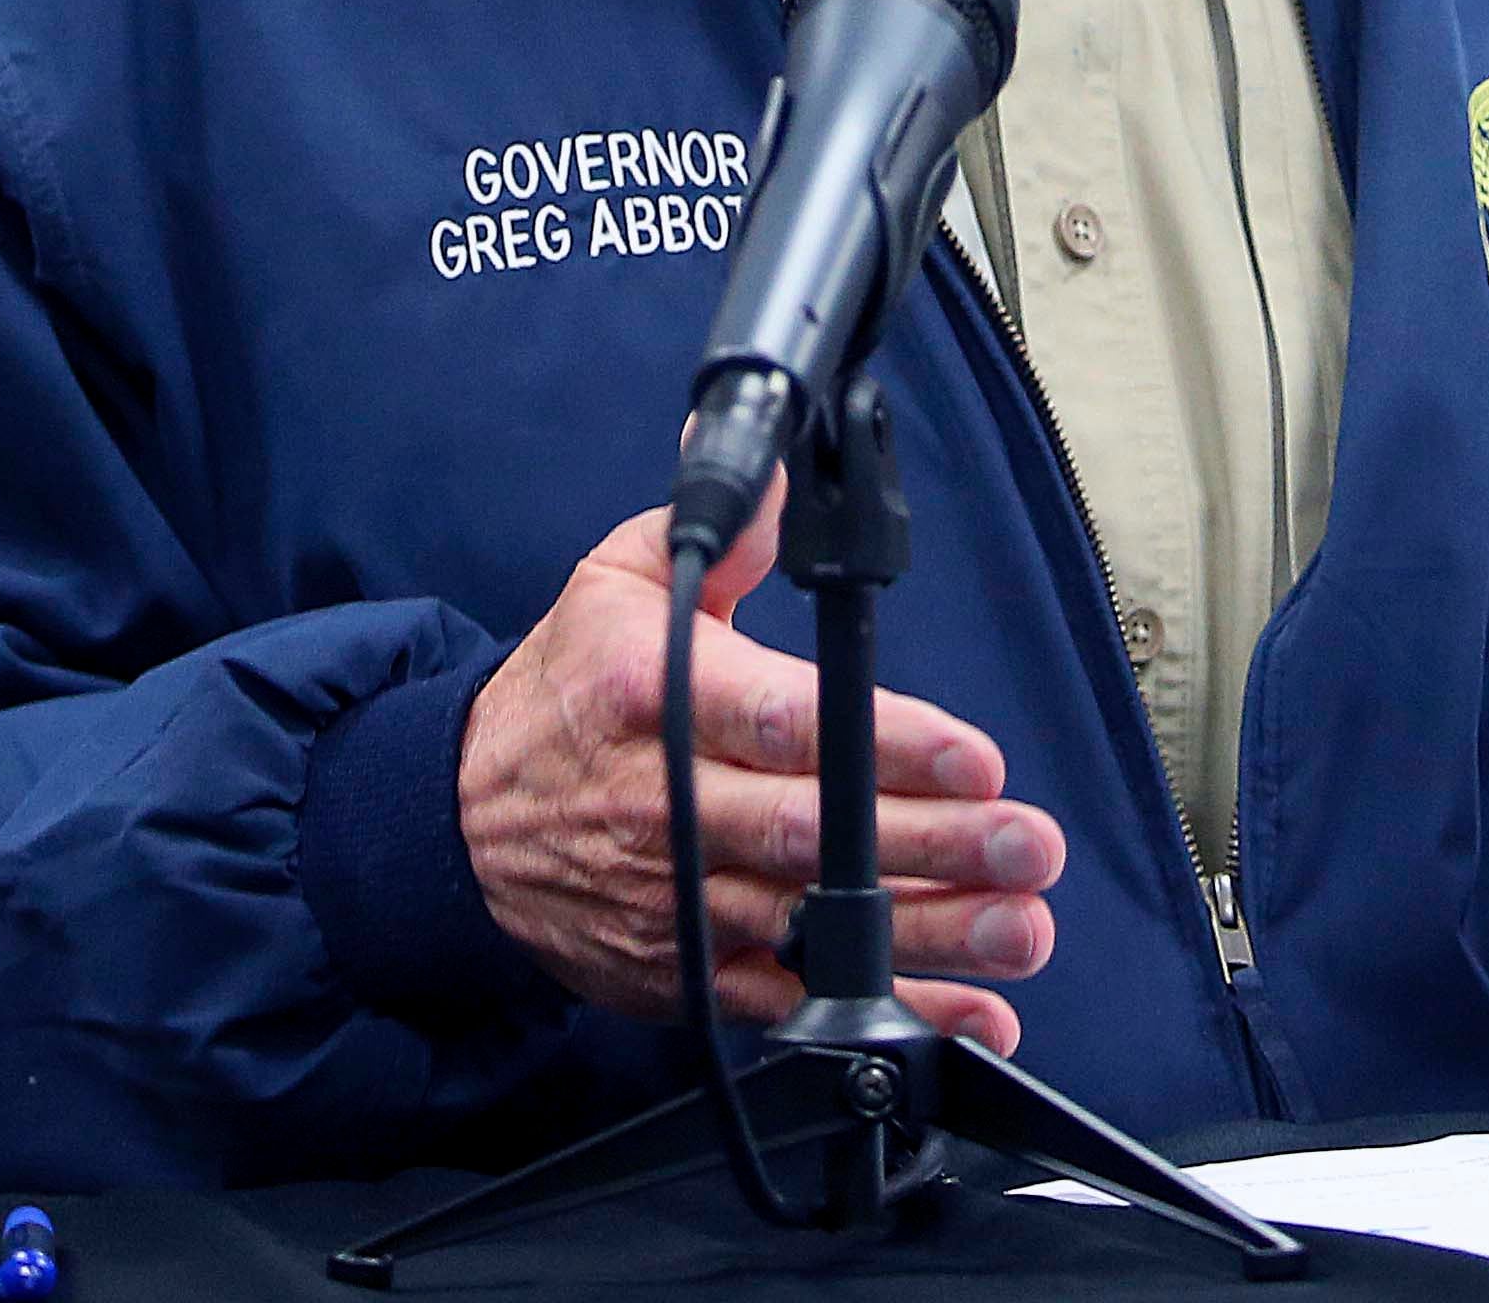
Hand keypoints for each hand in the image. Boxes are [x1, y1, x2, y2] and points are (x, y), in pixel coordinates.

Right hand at [461, 495, 1061, 1046]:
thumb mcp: (615, 585)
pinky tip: (969, 1015)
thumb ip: (719, 535)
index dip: (884, 748)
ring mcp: (679, 902)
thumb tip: (781, 472)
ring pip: (814, 928)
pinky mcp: (684, 975)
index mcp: (657, 698)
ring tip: (1021, 926)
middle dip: (935, 845)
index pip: (783, 724)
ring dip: (930, 937)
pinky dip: (884, 1014)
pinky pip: (793, 1001)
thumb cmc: (563, 694)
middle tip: (1029, 845)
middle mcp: (670, 808)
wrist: (459, 822)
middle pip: (815, 835)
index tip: (971, 758)